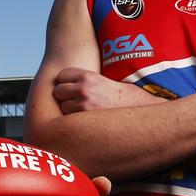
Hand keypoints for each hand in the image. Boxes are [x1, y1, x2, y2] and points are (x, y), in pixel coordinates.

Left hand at [52, 67, 166, 113]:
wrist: (137, 108)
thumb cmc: (121, 96)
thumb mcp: (101, 81)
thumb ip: (83, 81)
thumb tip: (61, 84)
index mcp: (88, 76)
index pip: (62, 75)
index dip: (64, 82)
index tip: (68, 86)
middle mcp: (84, 88)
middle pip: (58, 91)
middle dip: (63, 96)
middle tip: (74, 100)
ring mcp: (83, 105)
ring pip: (62, 106)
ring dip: (68, 109)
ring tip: (82, 110)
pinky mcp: (85, 120)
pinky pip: (69, 119)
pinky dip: (74, 120)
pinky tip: (85, 119)